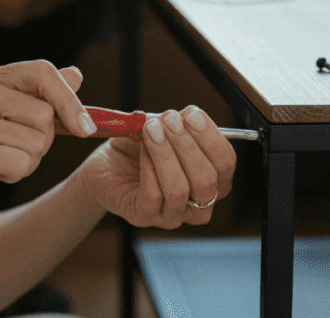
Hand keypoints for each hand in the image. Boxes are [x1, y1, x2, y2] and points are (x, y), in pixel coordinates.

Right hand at [0, 61, 95, 223]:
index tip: (86, 127)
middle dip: (42, 143)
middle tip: (13, 150)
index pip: (43, 71)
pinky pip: (21, 164)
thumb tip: (77, 75)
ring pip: (37, 144)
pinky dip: (14, 175)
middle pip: (46, 115)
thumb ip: (37, 95)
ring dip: (27, 162)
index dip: (71, 99)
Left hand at [79, 106, 236, 228]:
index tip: (192, 114)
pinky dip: (148, 167)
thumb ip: (176, 125)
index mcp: (211, 180)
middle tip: (169, 120)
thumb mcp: (160, 130)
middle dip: (188, 145)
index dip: (212, 138)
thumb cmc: (137, 149)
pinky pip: (153, 195)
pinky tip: (142, 148)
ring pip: (180, 189)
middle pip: (207, 180)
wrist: (104, 166)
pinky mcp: (144, 216)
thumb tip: (185, 116)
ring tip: (151, 129)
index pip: (225, 164)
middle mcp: (197, 203)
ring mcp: (171, 214)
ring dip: (165, 154)